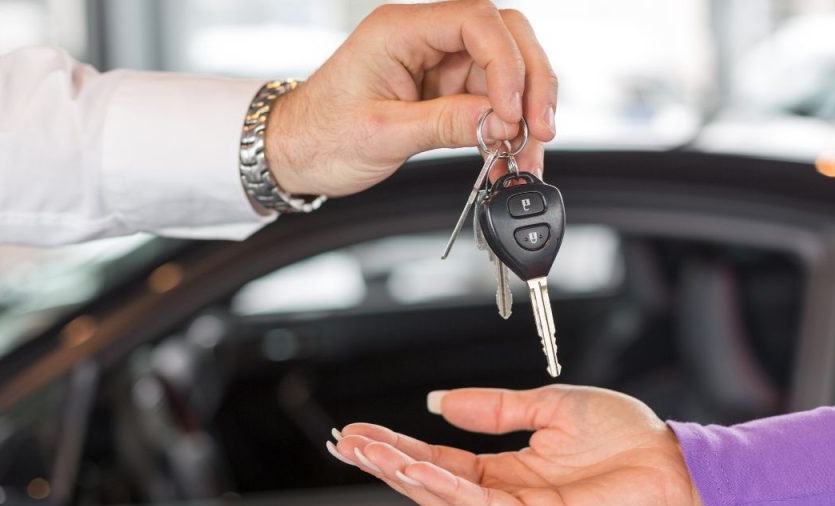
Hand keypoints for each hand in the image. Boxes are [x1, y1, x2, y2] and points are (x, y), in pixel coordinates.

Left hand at [266, 0, 556, 197]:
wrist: (296, 153)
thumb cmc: (320, 135)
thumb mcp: (382, 134)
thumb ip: (444, 123)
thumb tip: (498, 123)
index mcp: (400, 31)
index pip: (476, 22)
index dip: (506, 63)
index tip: (510, 111)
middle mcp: (426, 39)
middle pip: (505, 37)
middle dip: (530, 82)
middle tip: (538, 128)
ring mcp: (440, 64)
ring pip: (507, 72)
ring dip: (525, 112)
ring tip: (527, 154)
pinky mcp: (447, 91)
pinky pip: (493, 101)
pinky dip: (509, 128)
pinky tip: (512, 155)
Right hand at [327, 385, 705, 505]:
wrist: (671, 458)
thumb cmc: (623, 434)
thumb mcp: (547, 405)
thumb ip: (494, 407)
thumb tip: (440, 402)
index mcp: (509, 470)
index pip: (441, 460)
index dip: (399, 447)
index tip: (361, 431)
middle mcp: (509, 497)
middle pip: (434, 484)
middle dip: (388, 465)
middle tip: (348, 443)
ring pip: (450, 500)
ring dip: (407, 477)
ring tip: (371, 454)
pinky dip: (448, 489)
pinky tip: (418, 470)